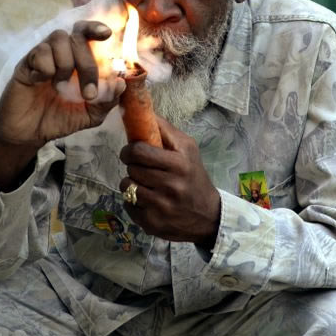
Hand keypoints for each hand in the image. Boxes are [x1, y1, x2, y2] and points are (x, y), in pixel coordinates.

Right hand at [0, 21, 124, 189]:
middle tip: (88, 94)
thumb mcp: (90, 115)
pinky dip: (46, 67)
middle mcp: (61, 53)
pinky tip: (42, 82)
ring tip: (61, 87)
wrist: (30, 135)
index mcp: (78, 60)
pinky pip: (39, 52)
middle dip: (88, 64)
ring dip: (67, 63)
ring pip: (59, 38)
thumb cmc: (60, 119)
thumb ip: (107, 100)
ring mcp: (42, 56)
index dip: (96, 28)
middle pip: (78, 36)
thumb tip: (121, 82)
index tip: (106, 34)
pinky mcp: (25, 64)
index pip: (87, 32)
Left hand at [119, 116, 220, 248]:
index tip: (131, 151)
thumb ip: (165, 130)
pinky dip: (133, 202)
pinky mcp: (152, 224)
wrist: (208, 215)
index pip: (140, 151)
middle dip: (132, 166)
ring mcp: (161, 207)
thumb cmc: (194, 176)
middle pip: (132, 169)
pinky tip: (147, 200)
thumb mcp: (188, 149)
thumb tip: (143, 112)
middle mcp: (171, 186)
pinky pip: (128, 205)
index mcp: (179, 163)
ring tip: (143, 184)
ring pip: (127, 187)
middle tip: (139, 167)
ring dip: (131, 183)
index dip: (130, 150)